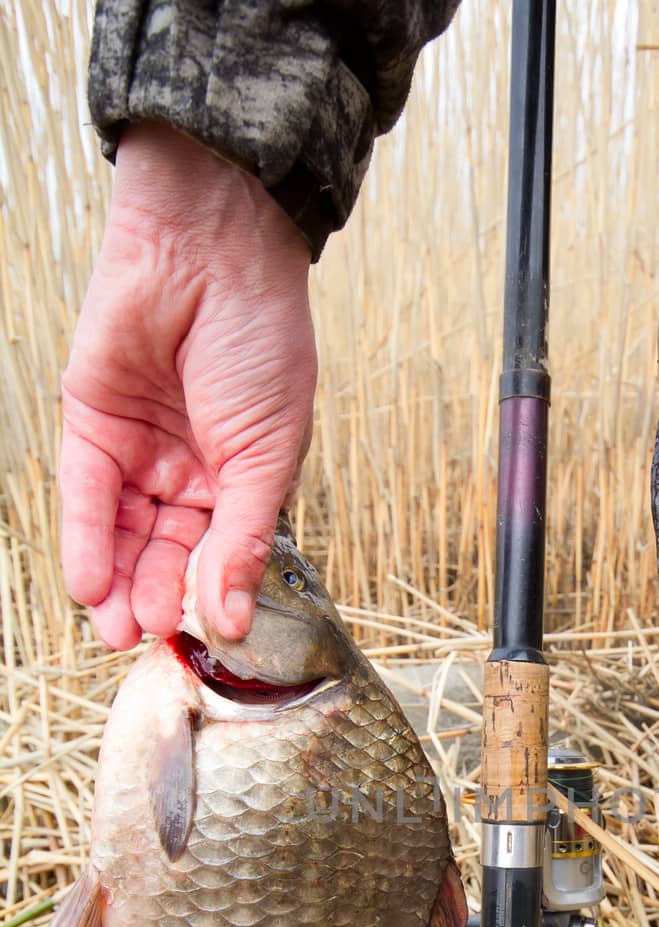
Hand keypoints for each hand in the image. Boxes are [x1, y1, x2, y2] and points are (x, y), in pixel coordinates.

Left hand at [61, 122, 315, 648]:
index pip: (217, 555)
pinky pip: (87, 495)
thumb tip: (235, 617)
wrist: (213, 252)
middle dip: (154, 598)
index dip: (206, 597)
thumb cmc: (263, 343)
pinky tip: (91, 585)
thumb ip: (241, 541)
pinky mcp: (93, 423)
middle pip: (165, 553)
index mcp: (241, 479)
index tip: (201, 638)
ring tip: (116, 629)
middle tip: (147, 638)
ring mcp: (140, 449)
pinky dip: (88, 541)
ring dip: (117, 583)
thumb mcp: (267, 459)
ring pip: (122, 534)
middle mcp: (188, 470)